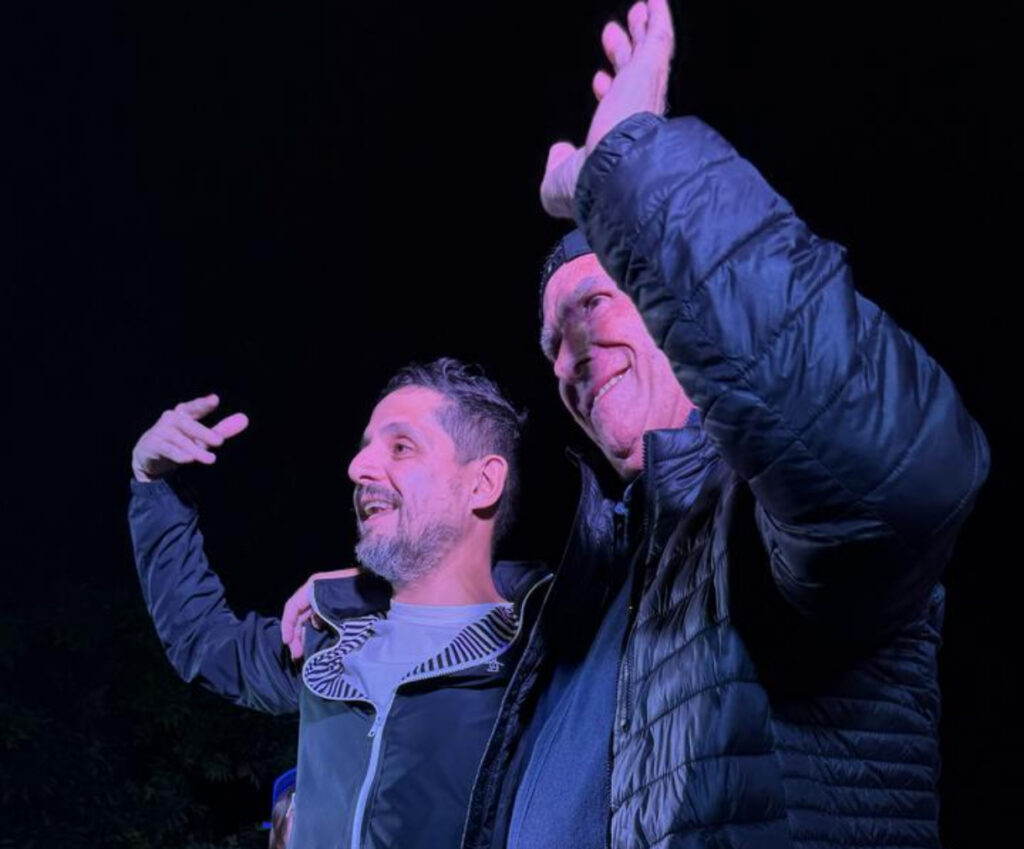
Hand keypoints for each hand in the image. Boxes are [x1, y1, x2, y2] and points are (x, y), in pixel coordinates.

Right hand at [131, 394, 248, 481]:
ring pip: (180, 439)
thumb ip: (222, 429)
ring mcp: (160, 431)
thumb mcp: (201, 436)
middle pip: (189, 424)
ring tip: (211, 459)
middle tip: (220, 442)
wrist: (149, 456)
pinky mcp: (153, 445)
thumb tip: (245, 419)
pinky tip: (189, 459)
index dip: (203, 404)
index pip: (195, 407)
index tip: (214, 399)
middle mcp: (171, 419)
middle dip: (204, 433)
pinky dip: (178, 454)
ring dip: (195, 449)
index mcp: (184, 413)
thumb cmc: (180, 442)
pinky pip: (167, 449)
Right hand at [281, 568, 359, 660]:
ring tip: (303, 652)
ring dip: (303, 635)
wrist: (383, 583)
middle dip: (295, 635)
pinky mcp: (334, 605)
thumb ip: (323, 616)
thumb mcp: (340, 604)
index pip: (292, 607)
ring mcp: (325, 598)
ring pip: (307, 618)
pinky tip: (316, 642)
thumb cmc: (362, 593)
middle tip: (297, 655)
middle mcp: (316, 591)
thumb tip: (313, 633)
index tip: (287, 643)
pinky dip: (314, 630)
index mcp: (315, 587)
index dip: (287, 625)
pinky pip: (318, 618)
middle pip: (298, 615)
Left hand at [540, 0, 674, 218]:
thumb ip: (558, 165)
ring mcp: (645, 90)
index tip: (598, 80)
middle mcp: (638, 116)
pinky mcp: (650, 69)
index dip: (607, 91)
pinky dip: (658, 13)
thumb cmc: (588, 186)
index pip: (616, 109)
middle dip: (623, 53)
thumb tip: (559, 153)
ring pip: (648, 52)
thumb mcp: (558, 182)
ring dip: (641, 29)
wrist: (612, 174)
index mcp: (620, 141)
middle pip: (632, 75)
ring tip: (637, 9)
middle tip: (612, 34)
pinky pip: (659, 34)